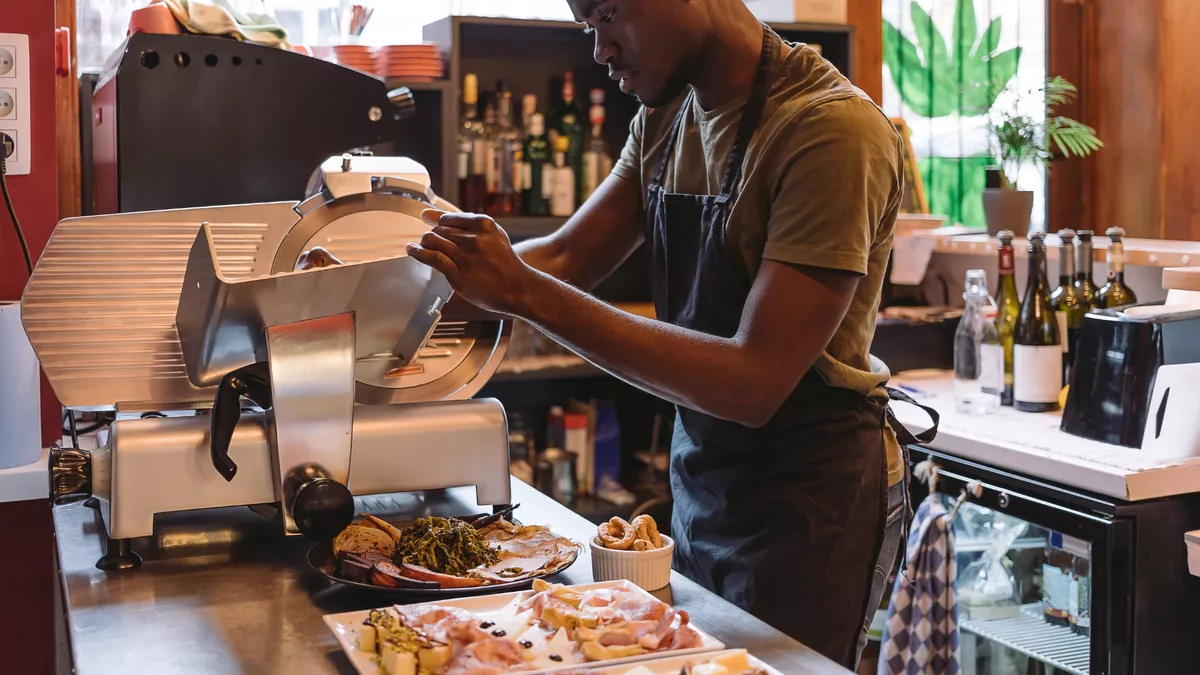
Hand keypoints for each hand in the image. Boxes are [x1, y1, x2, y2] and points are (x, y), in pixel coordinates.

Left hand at [405, 209, 539, 314]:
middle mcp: (474, 238)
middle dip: (433, 235)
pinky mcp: (459, 274)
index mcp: (484, 224)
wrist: (518, 288)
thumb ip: (462, 223)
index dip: (438, 222)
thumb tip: (427, 213)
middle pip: (439, 230)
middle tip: (433, 242)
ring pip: (433, 241)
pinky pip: (432, 258)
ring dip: (425, 244)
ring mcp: (466, 257)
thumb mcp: (492, 234)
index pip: (448, 218)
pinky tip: (412, 250)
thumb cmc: (504, 261)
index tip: (430, 223)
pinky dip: (418, 252)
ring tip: (422, 246)